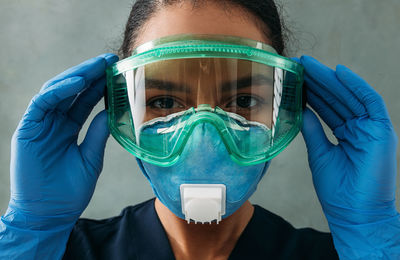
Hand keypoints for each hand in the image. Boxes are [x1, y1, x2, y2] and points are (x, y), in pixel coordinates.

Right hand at [4, 53, 118, 228]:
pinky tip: (79, 83)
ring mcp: (40, 125)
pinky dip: (60, 91)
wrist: (49, 214)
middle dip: (90, 73)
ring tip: (98, 65)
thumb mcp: (90, 158)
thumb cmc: (70, 191)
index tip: (116, 71)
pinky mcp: (27, 129)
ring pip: (57, 91)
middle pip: (72, 91)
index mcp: (68, 128)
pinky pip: (43, 103)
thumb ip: (97, 133)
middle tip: (110, 59)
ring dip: (78, 76)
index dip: (99, 85)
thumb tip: (109, 111)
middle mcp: (54, 123)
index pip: (84, 100)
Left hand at [297, 56, 397, 224]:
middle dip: (318, 80)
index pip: (327, 107)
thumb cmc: (337, 190)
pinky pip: (370, 102)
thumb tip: (301, 109)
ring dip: (331, 79)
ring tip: (310, 64)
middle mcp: (360, 128)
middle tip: (299, 63)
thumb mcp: (319, 154)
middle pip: (337, 98)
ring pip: (350, 97)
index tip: (295, 77)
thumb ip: (312, 130)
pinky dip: (356, 86)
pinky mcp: (382, 131)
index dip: (311, 91)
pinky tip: (339, 72)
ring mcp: (372, 129)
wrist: (354, 214)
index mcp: (347, 134)